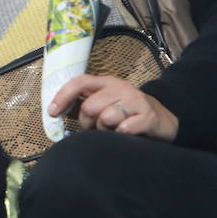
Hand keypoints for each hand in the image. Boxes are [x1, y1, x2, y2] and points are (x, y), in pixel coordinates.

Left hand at [48, 74, 178, 140]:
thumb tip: (55, 111)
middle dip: (88, 123)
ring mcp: (135, 100)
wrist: (164, 119)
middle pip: (89, 107)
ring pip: (106, 118)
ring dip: (106, 130)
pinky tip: (127, 134)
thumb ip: (83, 105)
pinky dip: (122, 135)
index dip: (63, 96)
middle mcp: (120, 88)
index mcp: (106, 83)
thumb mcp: (106, 103)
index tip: (52, 112)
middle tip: (97, 127)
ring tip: (114, 130)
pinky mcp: (148, 116)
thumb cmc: (128, 113)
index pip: (79, 82)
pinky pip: (124, 128)